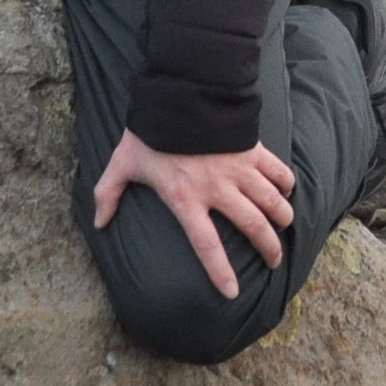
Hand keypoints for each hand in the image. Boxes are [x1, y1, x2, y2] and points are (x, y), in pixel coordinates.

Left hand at [91, 130, 296, 299]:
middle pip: (252, 226)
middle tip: (274, 261)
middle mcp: (217, 188)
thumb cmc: (150, 131)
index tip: (232, 293)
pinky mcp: (251, 148)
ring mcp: (238, 168)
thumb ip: (108, 193)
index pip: (206, 244)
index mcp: (186, 198)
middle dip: (268, 248)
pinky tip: (287, 190)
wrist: (180, 92)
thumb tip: (99, 224)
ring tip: (285, 227)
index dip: (220, 271)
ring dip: (282, 217)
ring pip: (270, 201)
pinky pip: (277, 170)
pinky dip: (285, 181)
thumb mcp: (122, 163)